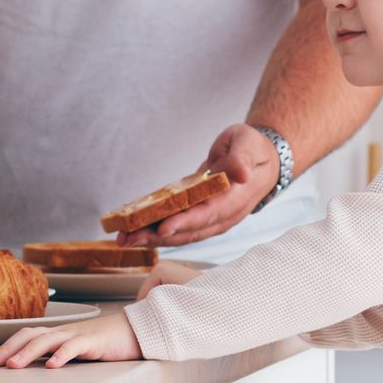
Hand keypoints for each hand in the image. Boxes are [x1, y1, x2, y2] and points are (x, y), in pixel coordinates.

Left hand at [0, 308, 144, 369]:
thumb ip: (59, 358)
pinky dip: (62, 355)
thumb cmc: (105, 344)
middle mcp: (63, 332)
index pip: (25, 336)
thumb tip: (39, 374)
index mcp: (57, 335)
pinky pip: (75, 346)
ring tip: (13, 366)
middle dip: (7, 349)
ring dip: (27, 353)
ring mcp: (78, 335)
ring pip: (47, 340)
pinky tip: (52, 367)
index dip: (6, 347)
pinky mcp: (94, 341)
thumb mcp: (77, 352)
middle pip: (29, 335)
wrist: (136, 331)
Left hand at [130, 123, 272, 247]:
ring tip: (124, 239)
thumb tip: (240, 173)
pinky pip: (178, 228)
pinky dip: (156, 232)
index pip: (209, 214)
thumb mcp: (248, 144)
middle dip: (157, 237)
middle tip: (127, 238)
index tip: (163, 228)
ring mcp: (212, 220)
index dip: (186, 222)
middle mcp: (223, 216)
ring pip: (181, 235)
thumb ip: (241, 158)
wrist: (258, 162)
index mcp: (235, 198)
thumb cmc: (252, 149)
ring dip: (151, 239)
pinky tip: (134, 231)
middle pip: (189, 232)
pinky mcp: (200, 219)